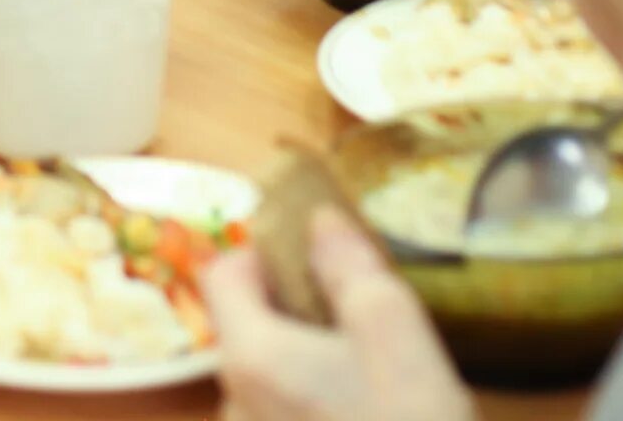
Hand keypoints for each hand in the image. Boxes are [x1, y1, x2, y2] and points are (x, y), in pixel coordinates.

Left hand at [207, 211, 475, 420]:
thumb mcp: (399, 337)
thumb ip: (350, 269)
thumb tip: (319, 221)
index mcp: (250, 356)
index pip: (223, 274)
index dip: (265, 255)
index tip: (320, 262)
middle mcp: (233, 405)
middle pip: (246, 332)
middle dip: (297, 316)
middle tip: (365, 328)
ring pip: (268, 385)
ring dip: (309, 371)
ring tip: (376, 388)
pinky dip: (313, 411)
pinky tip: (368, 418)